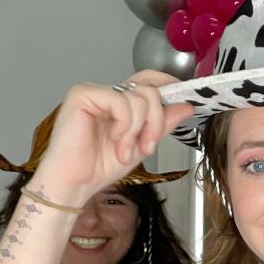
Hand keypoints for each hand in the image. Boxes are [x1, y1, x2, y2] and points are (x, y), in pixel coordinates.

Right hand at [34, 79, 192, 198]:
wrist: (77, 183)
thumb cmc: (100, 166)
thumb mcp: (143, 145)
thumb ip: (162, 124)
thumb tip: (185, 106)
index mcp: (122, 103)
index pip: (149, 81)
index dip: (168, 85)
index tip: (186, 101)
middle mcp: (109, 94)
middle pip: (149, 90)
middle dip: (156, 122)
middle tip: (148, 146)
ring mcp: (96, 92)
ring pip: (139, 97)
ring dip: (138, 131)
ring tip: (124, 150)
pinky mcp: (83, 94)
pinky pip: (121, 101)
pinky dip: (124, 125)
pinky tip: (113, 139)